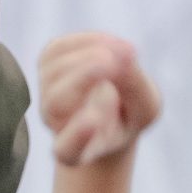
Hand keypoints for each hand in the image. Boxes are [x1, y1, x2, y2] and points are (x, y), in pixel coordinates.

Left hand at [38, 33, 162, 166]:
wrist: (112, 106)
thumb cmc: (129, 115)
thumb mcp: (146, 110)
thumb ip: (136, 90)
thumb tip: (124, 55)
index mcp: (75, 150)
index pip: (66, 149)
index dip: (77, 136)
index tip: (94, 122)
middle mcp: (54, 123)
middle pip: (55, 103)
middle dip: (84, 77)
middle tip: (117, 63)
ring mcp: (46, 93)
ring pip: (55, 72)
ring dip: (91, 56)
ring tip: (128, 53)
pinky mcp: (47, 63)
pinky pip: (59, 48)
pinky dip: (87, 42)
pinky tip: (114, 44)